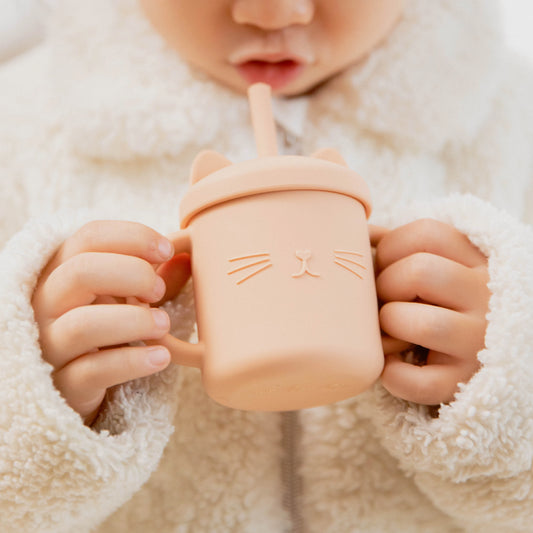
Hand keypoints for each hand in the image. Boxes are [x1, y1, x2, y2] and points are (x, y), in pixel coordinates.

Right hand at [32, 220, 190, 424]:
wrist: (80, 386)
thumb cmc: (108, 329)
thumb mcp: (128, 298)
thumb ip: (154, 278)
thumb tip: (186, 257)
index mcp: (62, 271)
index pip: (90, 237)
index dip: (134, 237)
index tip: (167, 250)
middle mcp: (47, 304)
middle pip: (81, 271)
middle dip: (132, 274)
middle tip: (159, 291)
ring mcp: (49, 345)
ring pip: (82, 324)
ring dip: (134, 320)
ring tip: (163, 324)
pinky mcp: (62, 385)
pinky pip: (93, 371)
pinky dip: (133, 362)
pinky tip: (161, 357)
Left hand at [371, 219, 489, 405]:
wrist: (492, 352)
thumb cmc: (443, 300)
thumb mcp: (440, 263)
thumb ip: (401, 245)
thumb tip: (359, 231)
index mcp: (477, 261)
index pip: (425, 233)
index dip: (390, 247)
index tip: (384, 265)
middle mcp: (487, 298)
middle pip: (420, 272)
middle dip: (387, 284)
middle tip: (385, 298)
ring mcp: (479, 343)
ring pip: (424, 324)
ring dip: (392, 325)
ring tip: (391, 330)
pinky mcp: (462, 383)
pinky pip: (419, 383)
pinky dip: (394, 376)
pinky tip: (393, 365)